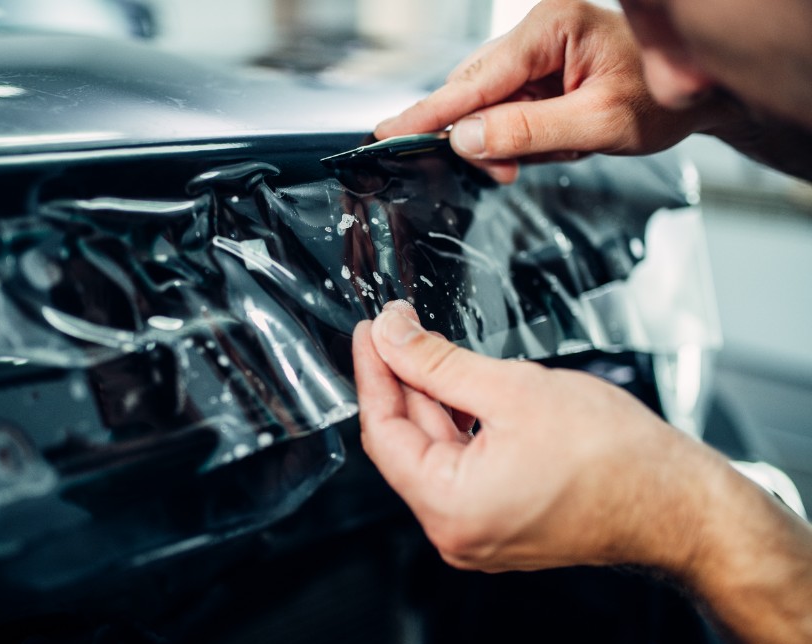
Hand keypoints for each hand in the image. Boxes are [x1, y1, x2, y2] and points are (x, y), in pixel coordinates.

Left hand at [352, 300, 722, 572]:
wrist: (681, 504)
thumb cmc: (618, 459)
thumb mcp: (511, 389)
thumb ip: (437, 362)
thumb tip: (392, 336)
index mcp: (449, 507)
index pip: (383, 432)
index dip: (373, 374)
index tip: (371, 333)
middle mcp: (455, 531)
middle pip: (407, 442)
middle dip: (402, 381)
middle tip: (398, 328)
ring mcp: (478, 532)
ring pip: (436, 452)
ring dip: (433, 400)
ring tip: (431, 349)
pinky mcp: (501, 522)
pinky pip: (463, 468)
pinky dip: (460, 426)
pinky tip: (463, 389)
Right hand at [375, 0, 726, 182]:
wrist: (698, 91)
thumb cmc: (661, 99)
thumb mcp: (598, 124)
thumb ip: (528, 131)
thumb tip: (464, 139)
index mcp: (551, 29)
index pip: (475, 79)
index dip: (430, 112)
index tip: (388, 132)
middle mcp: (537, 31)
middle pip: (472, 89)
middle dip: (477, 136)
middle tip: (502, 172)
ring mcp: (536, 50)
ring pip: (485, 102)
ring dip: (501, 138)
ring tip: (548, 152)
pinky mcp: (539, 70)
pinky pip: (505, 106)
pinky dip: (516, 133)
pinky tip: (550, 141)